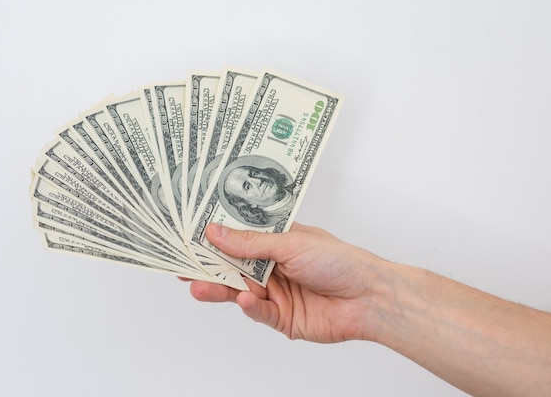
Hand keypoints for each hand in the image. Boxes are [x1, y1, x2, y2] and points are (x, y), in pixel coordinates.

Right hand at [186, 222, 384, 342]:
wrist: (369, 297)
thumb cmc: (338, 261)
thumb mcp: (290, 243)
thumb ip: (250, 243)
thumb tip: (215, 232)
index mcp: (276, 242)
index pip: (238, 238)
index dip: (214, 238)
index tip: (187, 236)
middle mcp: (273, 266)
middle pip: (233, 267)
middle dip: (208, 266)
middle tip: (181, 267)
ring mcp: (276, 293)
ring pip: (239, 290)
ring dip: (220, 289)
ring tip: (198, 286)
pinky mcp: (282, 318)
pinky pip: (259, 313)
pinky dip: (250, 307)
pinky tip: (245, 300)